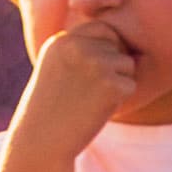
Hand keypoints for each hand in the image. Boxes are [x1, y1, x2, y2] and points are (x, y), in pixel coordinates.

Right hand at [12, 14, 142, 157]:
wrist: (41, 142)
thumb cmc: (49, 110)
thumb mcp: (56, 69)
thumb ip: (79, 50)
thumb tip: (120, 41)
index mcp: (62, 40)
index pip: (102, 28)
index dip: (106, 49)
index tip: (93, 73)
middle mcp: (77, 45)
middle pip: (118, 46)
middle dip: (112, 68)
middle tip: (89, 91)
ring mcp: (94, 63)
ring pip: (127, 65)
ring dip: (117, 84)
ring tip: (91, 100)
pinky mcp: (110, 84)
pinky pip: (130, 86)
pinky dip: (119, 101)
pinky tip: (96, 110)